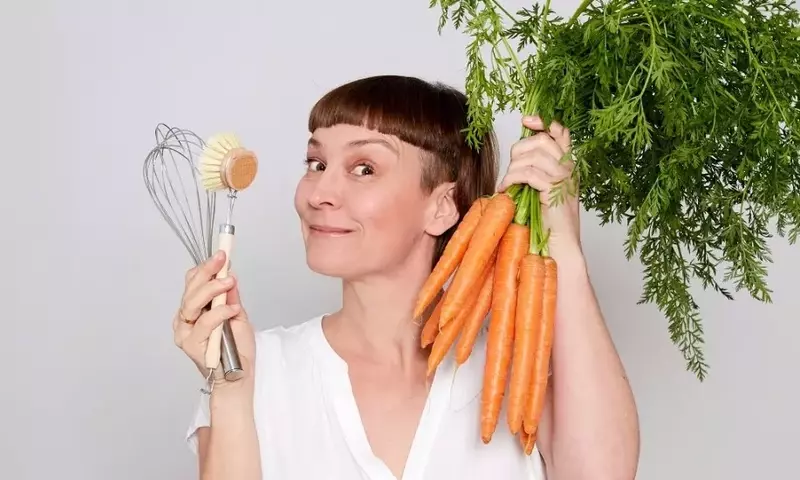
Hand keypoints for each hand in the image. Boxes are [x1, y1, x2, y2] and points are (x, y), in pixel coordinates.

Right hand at [173, 250, 255, 389]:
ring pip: (192, 303)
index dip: (206, 267)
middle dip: (207, 272)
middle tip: (223, 260)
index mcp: (194, 309)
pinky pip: (203, 323)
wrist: (239, 375)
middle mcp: (185, 319)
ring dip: (212, 289)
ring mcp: (185, 332)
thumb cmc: (237, 348)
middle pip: (190, 289)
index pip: (193, 282)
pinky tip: (231, 309)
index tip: (222, 255)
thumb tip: (229, 274)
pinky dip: (218, 313)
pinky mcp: (191, 345)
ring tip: (229, 282)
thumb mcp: (237, 315)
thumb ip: (230, 297)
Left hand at [498, 115, 581, 262]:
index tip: (526, 120)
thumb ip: (536, 170)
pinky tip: (506, 189)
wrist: (561, 245)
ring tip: (506, 184)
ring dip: (512, 169)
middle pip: (541, 141)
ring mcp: (564, 178)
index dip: (543, 121)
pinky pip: (528, 174)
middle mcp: (570, 168)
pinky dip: (511, 179)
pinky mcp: (554, 190)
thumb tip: (518, 154)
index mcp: (569, 164)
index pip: (561, 132)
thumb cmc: (549, 221)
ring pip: (532, 157)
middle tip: (510, 170)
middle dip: (519, 151)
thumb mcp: (542, 188)